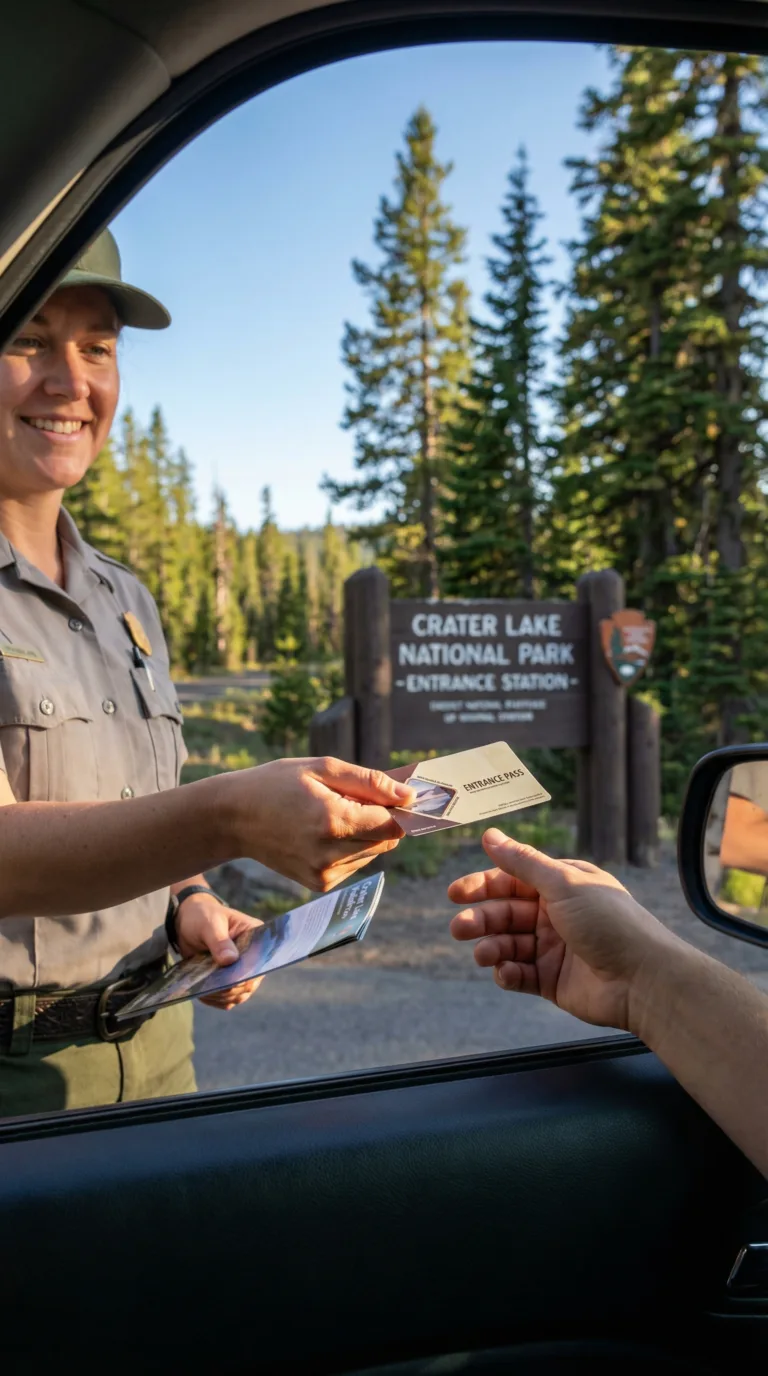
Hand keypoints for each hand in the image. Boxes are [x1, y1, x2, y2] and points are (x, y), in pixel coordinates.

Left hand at [175, 892, 262, 1010]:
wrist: (187, 923)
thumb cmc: (202, 917)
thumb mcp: (209, 923)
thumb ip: (219, 940)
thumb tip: (230, 960)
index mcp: (256, 936)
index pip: (260, 959)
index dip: (249, 973)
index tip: (232, 980)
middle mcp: (253, 956)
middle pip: (250, 981)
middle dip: (232, 988)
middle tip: (212, 987)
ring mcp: (241, 970)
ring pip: (240, 994)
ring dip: (223, 997)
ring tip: (205, 991)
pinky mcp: (229, 980)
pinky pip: (228, 998)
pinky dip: (216, 1000)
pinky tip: (203, 995)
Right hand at [218, 756, 415, 891]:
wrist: (234, 817)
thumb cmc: (277, 784)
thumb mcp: (322, 768)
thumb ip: (370, 782)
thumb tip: (409, 795)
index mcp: (333, 821)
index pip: (393, 824)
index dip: (398, 808)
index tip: (392, 795)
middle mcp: (330, 854)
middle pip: (386, 841)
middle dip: (380, 819)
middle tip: (350, 799)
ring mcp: (324, 874)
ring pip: (373, 852)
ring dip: (364, 833)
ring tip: (329, 814)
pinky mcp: (319, 884)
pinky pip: (355, 864)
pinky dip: (349, 847)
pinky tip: (321, 832)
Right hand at [448, 828, 680, 1032]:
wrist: (642, 979)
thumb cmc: (609, 922)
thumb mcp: (563, 883)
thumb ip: (522, 862)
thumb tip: (489, 835)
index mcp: (560, 886)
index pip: (512, 880)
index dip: (483, 885)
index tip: (456, 893)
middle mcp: (555, 914)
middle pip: (505, 913)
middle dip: (481, 919)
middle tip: (461, 928)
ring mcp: (553, 949)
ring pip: (508, 944)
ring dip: (491, 947)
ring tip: (483, 954)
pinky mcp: (552, 981)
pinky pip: (519, 974)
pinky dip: (507, 973)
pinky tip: (505, 972)